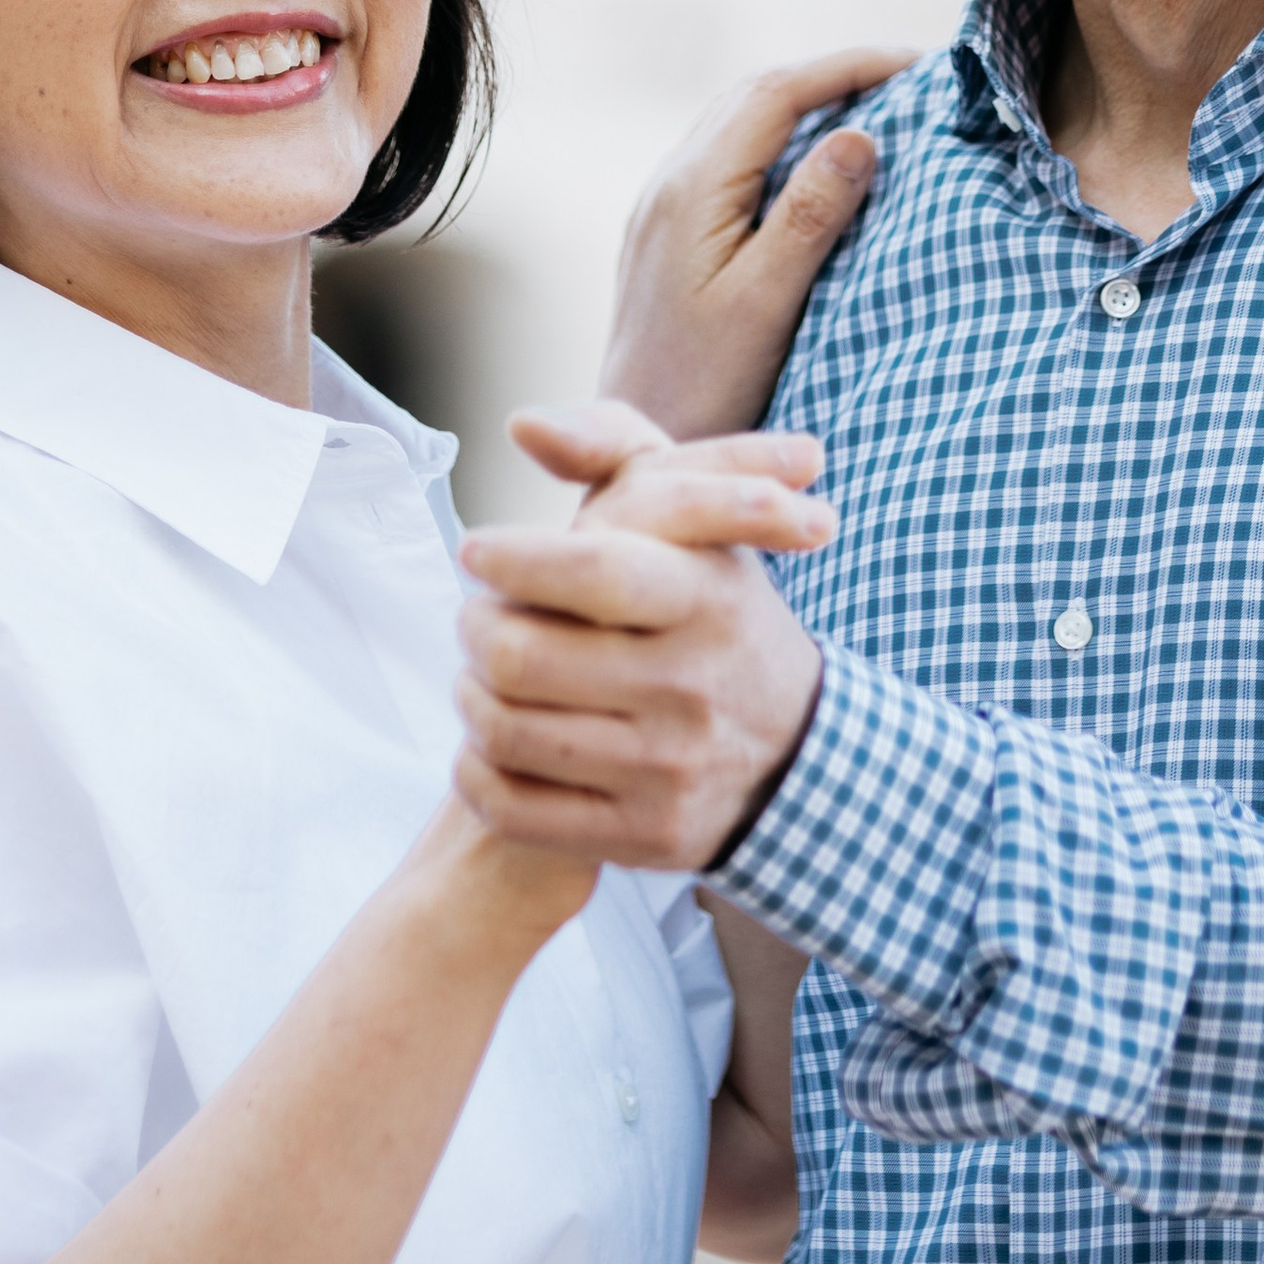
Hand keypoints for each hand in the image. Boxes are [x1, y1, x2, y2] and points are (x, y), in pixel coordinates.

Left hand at [455, 404, 830, 866]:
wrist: (795, 751)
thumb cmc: (713, 609)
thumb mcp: (691, 512)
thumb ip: (610, 442)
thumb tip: (520, 425)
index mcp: (706, 597)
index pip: (595, 573)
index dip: (515, 559)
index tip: (478, 551)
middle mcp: (691, 688)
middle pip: (522, 657)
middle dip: (476, 627)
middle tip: (480, 616)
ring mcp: (667, 772)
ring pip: (506, 731)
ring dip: (469, 694)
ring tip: (484, 673)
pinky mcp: (643, 838)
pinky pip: (511, 807)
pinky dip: (474, 768)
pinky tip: (490, 739)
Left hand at [602, 47, 912, 436]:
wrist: (641, 446)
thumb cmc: (705, 388)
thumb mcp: (766, 302)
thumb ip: (810, 216)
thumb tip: (858, 135)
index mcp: (692, 188)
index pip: (776, 92)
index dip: (849, 66)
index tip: (918, 64)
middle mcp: (668, 184)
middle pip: (755, 95)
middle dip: (832, 75)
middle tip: (909, 80)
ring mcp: (662, 208)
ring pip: (739, 121)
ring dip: (805, 103)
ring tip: (875, 109)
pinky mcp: (668, 235)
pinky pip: (729, 157)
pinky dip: (781, 139)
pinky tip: (817, 166)